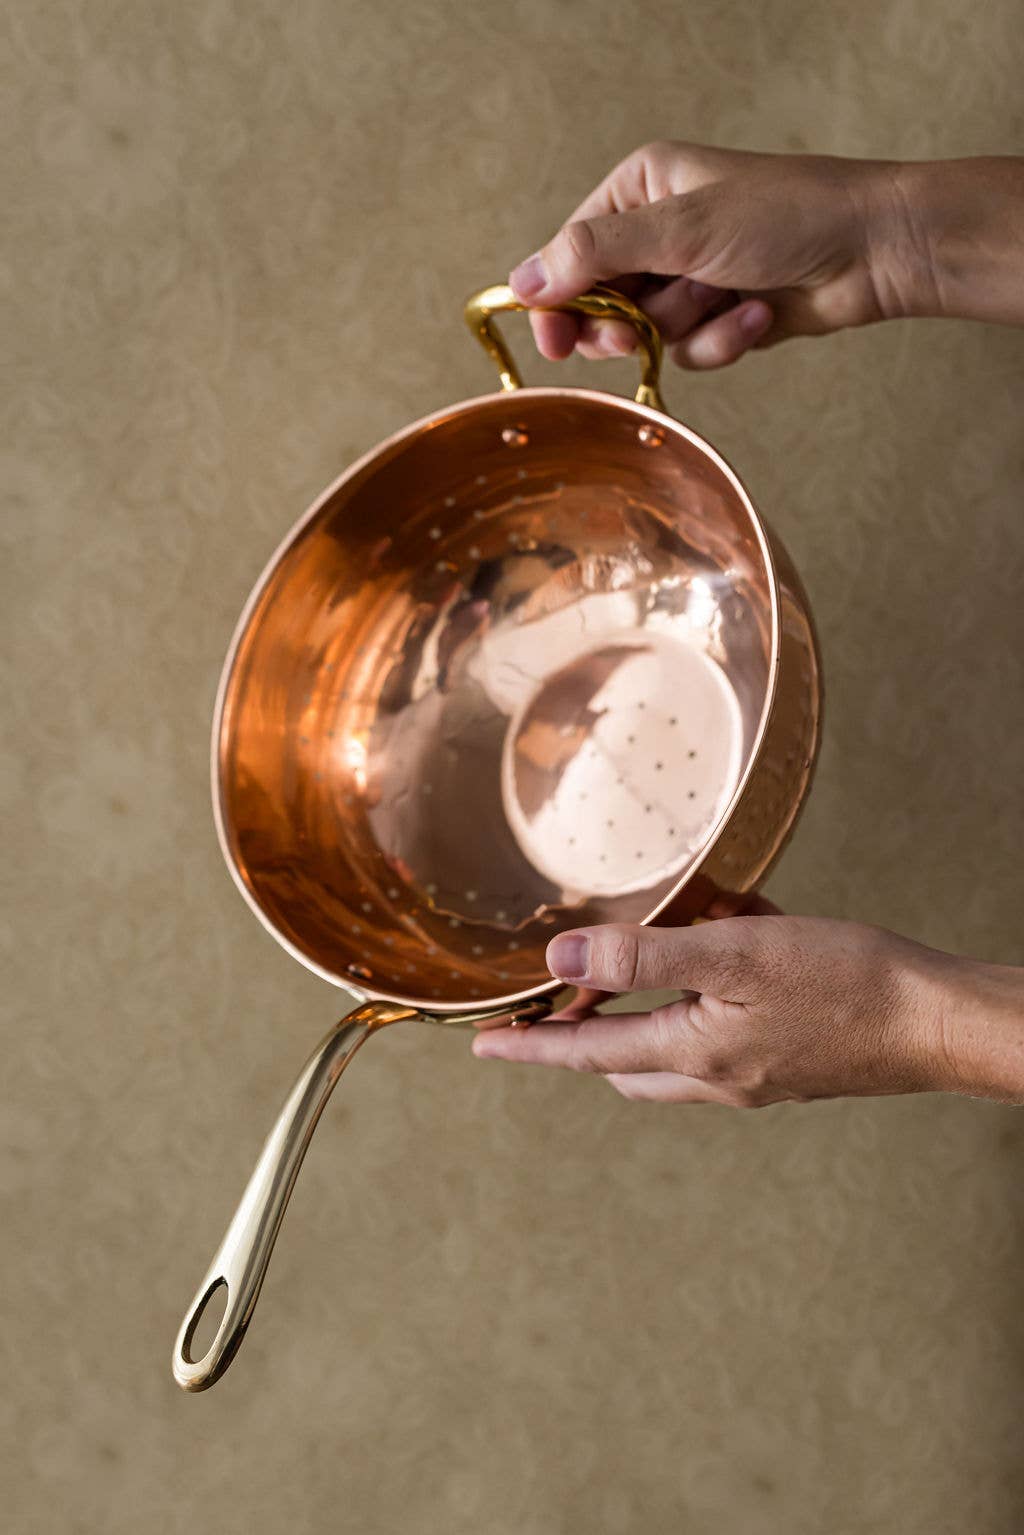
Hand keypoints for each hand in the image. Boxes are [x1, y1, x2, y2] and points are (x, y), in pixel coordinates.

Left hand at [472, 913, 1023, 1106]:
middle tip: (567, 992)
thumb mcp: (734, 954)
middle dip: (588, 1030)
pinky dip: (707, 995)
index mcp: (693, 1054)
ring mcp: (755, 1077)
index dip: (529, 1046)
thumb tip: (561, 961)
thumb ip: (643, 956)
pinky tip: (729, 947)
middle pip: (624, 1060)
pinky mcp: (788, 1063)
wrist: (937, 1021)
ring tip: (656, 950)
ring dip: (651, 1008)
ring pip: (673, 1050)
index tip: (481, 1048)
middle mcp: (717, 1078)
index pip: (583, 1053)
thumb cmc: (845, 983)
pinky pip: (722, 1034)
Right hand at [509, 142, 1023, 369]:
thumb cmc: (786, 215)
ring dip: (686, 329)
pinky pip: (691, 351)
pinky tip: (758, 315)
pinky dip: (722, 341)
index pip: (569, 253)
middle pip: (600, 302)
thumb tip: (520, 281)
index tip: (552, 342)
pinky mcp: (719, 316)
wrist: (873, 249)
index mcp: (640, 190)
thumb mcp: (680, 228)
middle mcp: (659, 230)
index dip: (555, 301)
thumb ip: (595, 255)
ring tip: (725, 299)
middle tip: (636, 334)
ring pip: (648, 335)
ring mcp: (690, 277)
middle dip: (625, 324)